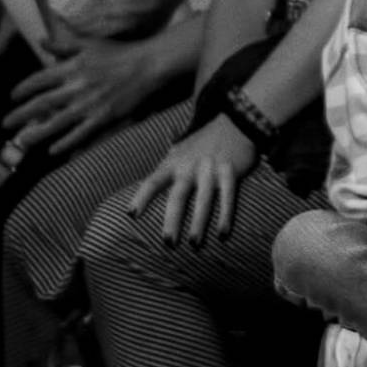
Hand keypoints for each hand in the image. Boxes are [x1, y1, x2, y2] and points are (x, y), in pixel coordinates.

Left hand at [5, 37, 161, 156]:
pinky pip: (80, 134)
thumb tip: (41, 41)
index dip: (23, 89)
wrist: (147, 65)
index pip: (39, 80)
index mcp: (72, 67)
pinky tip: (53, 151)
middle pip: (42, 104)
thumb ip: (63, 45)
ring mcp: (89, 104)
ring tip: (21, 141)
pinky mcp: (103, 117)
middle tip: (5, 124)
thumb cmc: (118, 53)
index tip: (12, 97)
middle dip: (21, 115)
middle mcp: (77, 87)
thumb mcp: (88, 43)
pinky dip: (66, 143)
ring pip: (57, 123)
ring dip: (37, 133)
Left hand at [127, 114, 255, 244]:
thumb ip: (167, 167)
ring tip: (194, 244)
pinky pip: (228, 197)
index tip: (132, 215)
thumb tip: (148, 187)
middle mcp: (190, 166)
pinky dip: (225, 215)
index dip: (142, 197)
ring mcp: (210, 169)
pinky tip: (222, 233)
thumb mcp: (180, 149)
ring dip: (199, 223)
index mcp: (174, 162)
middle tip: (167, 242)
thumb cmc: (204, 142)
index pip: (153, 181)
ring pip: (203, 200)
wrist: (235, 122)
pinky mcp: (230, 171)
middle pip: (178, 197)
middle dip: (172, 220)